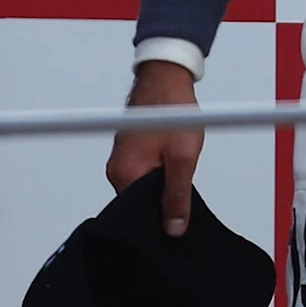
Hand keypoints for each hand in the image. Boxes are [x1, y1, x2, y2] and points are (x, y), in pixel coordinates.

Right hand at [108, 61, 203, 233]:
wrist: (167, 79)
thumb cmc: (173, 111)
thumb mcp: (183, 158)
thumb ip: (178, 195)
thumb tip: (173, 227)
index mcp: (125, 174)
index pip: (138, 214)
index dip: (160, 220)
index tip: (179, 224)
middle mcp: (117, 169)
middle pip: (141, 202)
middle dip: (164, 203)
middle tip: (187, 196)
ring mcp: (123, 161)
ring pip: (145, 187)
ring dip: (165, 186)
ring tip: (182, 173)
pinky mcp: (131, 153)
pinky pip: (145, 173)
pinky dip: (162, 174)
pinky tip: (177, 166)